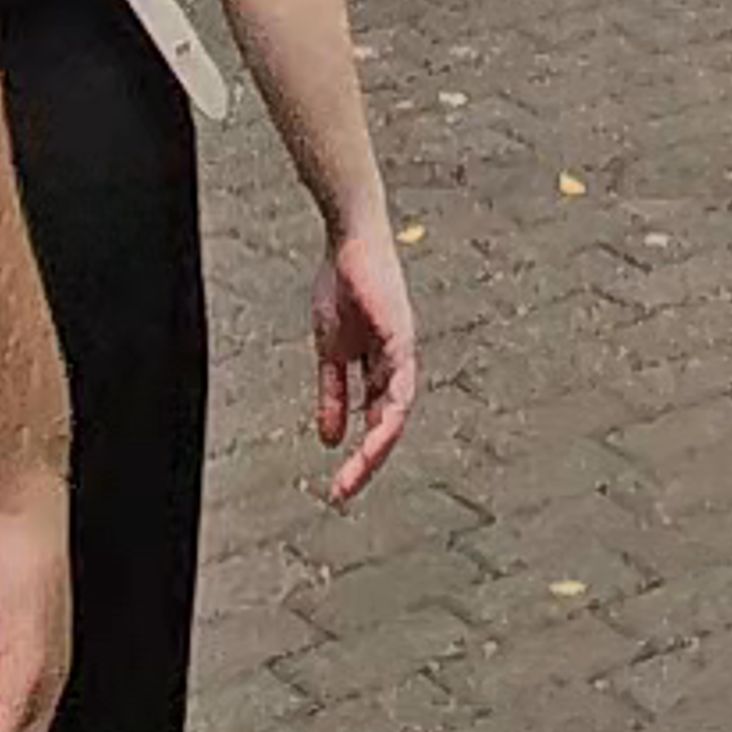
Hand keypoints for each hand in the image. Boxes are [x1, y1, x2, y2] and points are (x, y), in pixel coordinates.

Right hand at [311, 211, 419, 504]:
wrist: (348, 237)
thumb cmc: (340, 284)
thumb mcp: (330, 349)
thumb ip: (333, 393)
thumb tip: (331, 440)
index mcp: (380, 367)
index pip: (376, 420)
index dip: (359, 454)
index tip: (337, 486)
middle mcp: (397, 365)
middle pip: (389, 425)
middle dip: (368, 462)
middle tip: (343, 493)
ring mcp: (402, 352)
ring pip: (397, 413)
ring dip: (378, 447)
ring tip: (357, 474)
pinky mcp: (401, 337)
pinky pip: (398, 386)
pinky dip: (387, 414)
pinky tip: (373, 435)